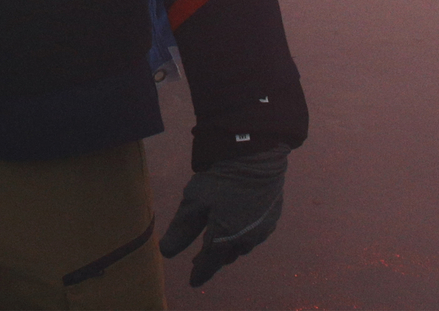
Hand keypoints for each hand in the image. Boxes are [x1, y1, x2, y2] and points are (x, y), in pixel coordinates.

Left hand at [158, 145, 288, 287]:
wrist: (257, 157)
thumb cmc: (221, 179)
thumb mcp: (194, 202)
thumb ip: (181, 231)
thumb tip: (166, 253)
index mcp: (226, 239)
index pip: (209, 264)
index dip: (200, 273)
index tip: (193, 282)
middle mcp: (246, 240)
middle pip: (226, 256)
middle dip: (213, 259)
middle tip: (199, 259)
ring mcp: (262, 229)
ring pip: (242, 245)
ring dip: (229, 246)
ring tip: (218, 243)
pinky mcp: (272, 215)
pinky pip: (256, 233)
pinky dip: (244, 233)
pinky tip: (240, 225)